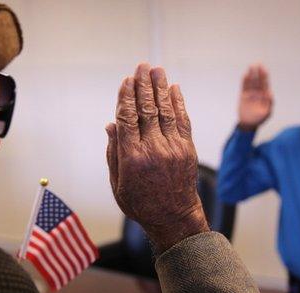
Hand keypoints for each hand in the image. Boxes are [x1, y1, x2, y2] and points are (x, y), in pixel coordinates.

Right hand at [106, 63, 208, 252]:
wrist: (174, 218)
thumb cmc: (141, 203)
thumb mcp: (118, 184)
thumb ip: (113, 153)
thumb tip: (111, 125)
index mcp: (132, 158)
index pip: (127, 118)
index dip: (126, 97)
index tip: (126, 81)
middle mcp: (153, 149)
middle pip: (147, 109)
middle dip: (143, 85)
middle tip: (142, 66)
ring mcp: (173, 148)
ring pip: (165, 111)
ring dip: (161, 88)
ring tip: (157, 70)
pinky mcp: (188, 150)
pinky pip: (183, 121)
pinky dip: (178, 103)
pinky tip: (174, 89)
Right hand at [237, 64, 272, 130]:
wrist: (249, 124)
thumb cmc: (259, 119)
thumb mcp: (267, 112)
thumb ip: (270, 103)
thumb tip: (270, 93)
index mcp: (265, 95)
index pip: (265, 83)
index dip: (264, 76)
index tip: (263, 69)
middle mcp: (258, 93)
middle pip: (258, 80)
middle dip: (258, 72)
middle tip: (258, 64)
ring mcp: (250, 94)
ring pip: (251, 82)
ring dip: (251, 74)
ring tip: (251, 66)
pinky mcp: (243, 96)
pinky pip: (244, 87)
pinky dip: (244, 81)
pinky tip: (245, 75)